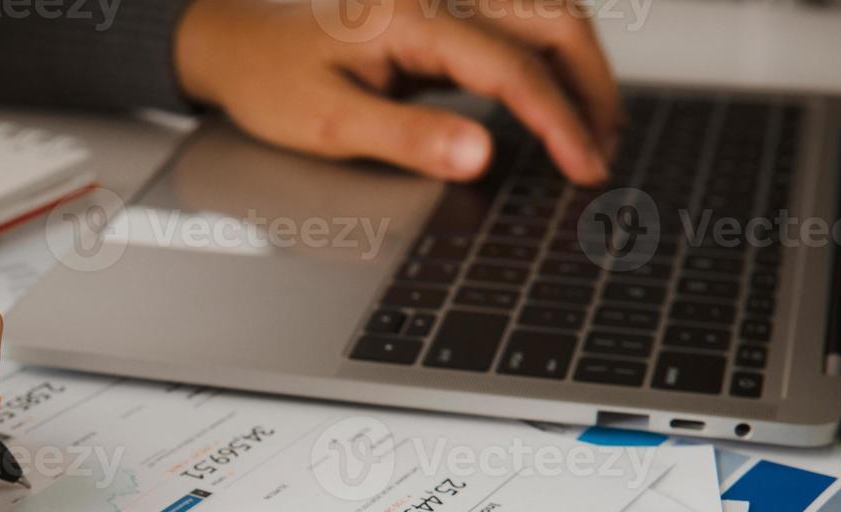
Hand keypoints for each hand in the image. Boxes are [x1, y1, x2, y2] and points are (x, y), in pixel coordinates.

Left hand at [174, 0, 620, 183]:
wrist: (234, 39)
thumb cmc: (270, 79)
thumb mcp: (329, 123)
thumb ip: (408, 138)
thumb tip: (481, 154)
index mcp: (410, 16)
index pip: (511, 68)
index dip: (559, 121)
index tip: (586, 167)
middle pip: (550, 20)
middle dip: (592, 86)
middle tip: (606, 151)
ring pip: (544, 11)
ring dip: (581, 64)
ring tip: (597, 127)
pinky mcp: (442, 9)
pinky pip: (516, 21)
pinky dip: (550, 56)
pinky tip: (556, 99)